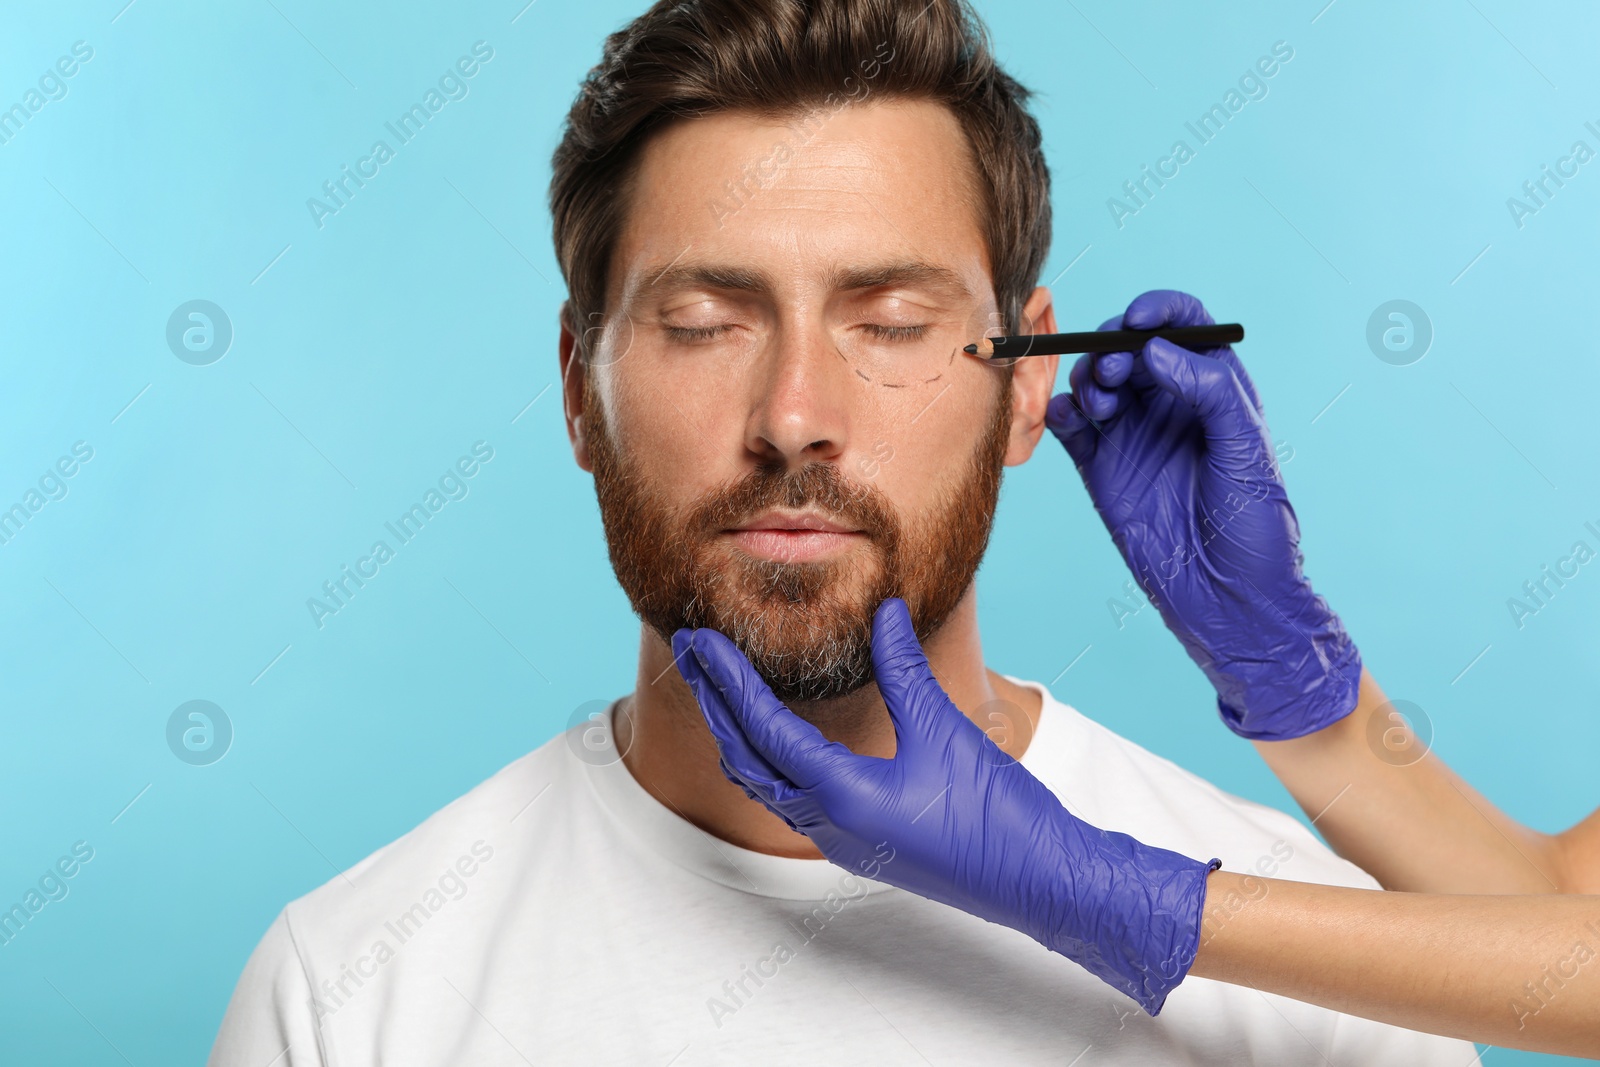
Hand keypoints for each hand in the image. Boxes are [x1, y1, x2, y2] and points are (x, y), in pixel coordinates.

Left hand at [673, 597, 1215, 1014]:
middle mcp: (828, 823)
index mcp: (841, 794)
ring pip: (764, 784)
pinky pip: (790, 800)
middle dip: (714, 702)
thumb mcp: (944, 730)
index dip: (728, 679)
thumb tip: (884, 610)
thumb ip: (903, 670)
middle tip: (691, 651)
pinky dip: (767, 760)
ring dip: (736, 733)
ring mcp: (841, 840)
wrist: (1039, 882)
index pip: (764, 729)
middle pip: (747, 757)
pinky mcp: (859, 844)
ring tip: (719, 686)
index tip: (701, 640)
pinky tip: (777, 737)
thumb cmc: (996, 814)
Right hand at [1045, 289, 1360, 739]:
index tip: (1138, 320)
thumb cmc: (1254, 527)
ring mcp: (1133, 438)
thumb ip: (1209, 389)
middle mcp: (1170, 406)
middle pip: (1127, 349)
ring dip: (1088, 380)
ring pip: (1095, 383)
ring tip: (1101, 404)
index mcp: (1213, 390)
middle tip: (1115, 372)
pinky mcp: (1103, 471)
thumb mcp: (1246, 448)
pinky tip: (1067, 418)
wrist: (1229, 599)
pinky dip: (1059, 414)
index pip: (1183, 326)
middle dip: (1113, 348)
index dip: (1158, 310)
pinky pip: (1071, 428)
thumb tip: (1156, 350)